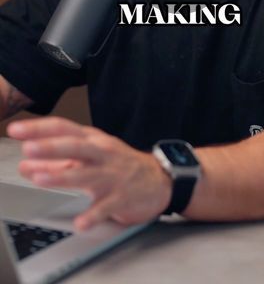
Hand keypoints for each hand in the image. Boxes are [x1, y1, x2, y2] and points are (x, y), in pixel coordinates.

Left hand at [7, 117, 170, 230]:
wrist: (159, 180)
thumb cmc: (119, 165)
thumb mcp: (88, 158)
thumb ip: (55, 163)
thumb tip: (25, 163)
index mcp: (92, 141)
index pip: (63, 129)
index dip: (39, 129)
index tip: (16, 130)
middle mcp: (101, 154)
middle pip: (75, 147)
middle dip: (51, 147)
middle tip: (28, 148)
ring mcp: (112, 175)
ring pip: (86, 175)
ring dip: (62, 177)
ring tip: (41, 179)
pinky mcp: (122, 197)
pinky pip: (106, 207)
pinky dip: (93, 215)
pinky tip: (81, 222)